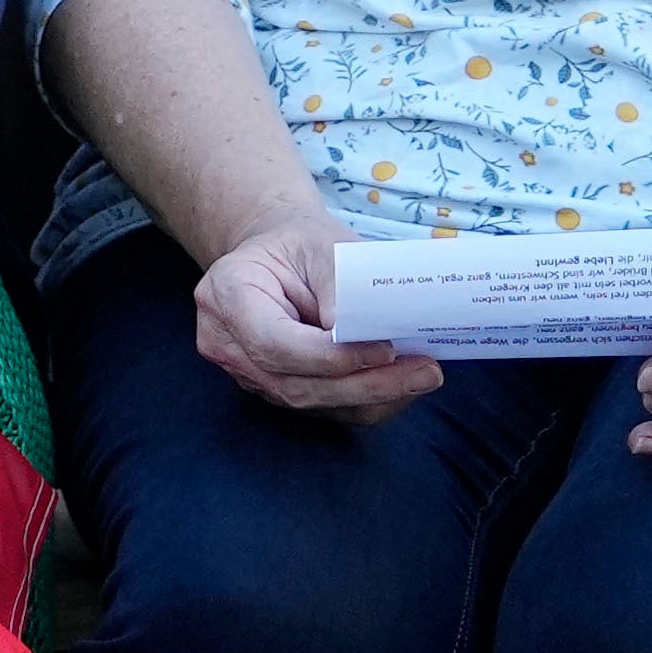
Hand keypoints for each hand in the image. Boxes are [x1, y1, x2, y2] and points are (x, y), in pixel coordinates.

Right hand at [185, 207, 444, 418]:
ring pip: (312, 402)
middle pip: (296, 384)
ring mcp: (247, 375)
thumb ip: (336, 282)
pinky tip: (403, 386)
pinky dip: (366, 402)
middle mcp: (227, 345)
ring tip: (424, 376)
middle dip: (365, 383)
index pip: (276, 344)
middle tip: (426, 371)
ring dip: (372, 396)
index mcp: (225, 296)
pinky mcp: (276, 391)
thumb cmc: (298, 244)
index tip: (385, 349)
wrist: (277, 257)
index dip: (331, 356)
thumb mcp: (318, 242)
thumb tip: (359, 332)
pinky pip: (323, 409)